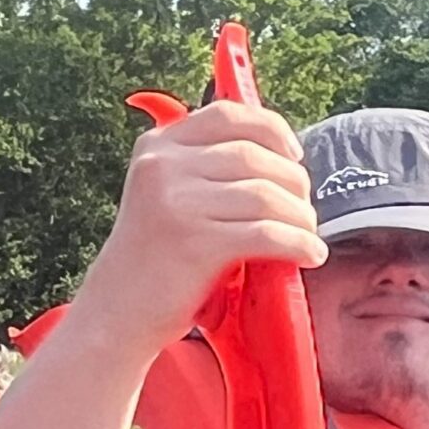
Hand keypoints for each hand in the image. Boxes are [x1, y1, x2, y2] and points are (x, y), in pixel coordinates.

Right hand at [72, 100, 326, 358]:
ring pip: (264, 195)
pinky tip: (311, 255)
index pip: (227, 116)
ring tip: (309, 235)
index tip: (295, 156)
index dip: (272, 130)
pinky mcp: (195, 242)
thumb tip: (281, 159)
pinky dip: (298, 243)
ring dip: (300, 217)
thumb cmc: (154, 260)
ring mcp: (176, 202)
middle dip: (293, 183)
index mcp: (158, 146)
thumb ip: (205, 170)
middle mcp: (163, 165)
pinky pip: (266, 233)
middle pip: (253, 155)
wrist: (117, 312)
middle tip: (304, 211)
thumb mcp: (166, 197)